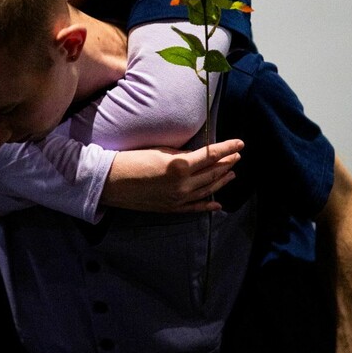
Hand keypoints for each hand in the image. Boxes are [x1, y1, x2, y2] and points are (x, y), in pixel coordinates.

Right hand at [102, 139, 243, 211]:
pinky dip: (208, 205)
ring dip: (221, 181)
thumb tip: (198, 155)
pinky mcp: (171, 208)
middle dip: (227, 163)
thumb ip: (182, 154)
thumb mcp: (160, 150)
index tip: (240, 143)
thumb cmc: (132, 159)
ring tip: (232, 173)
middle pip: (212, 172)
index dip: (227, 148)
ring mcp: (178, 199)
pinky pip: (195, 208)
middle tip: (237, 155)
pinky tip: (218, 203)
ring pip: (207, 190)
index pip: (211, 155)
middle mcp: (183, 184)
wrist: (111, 182)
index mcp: (180, 165)